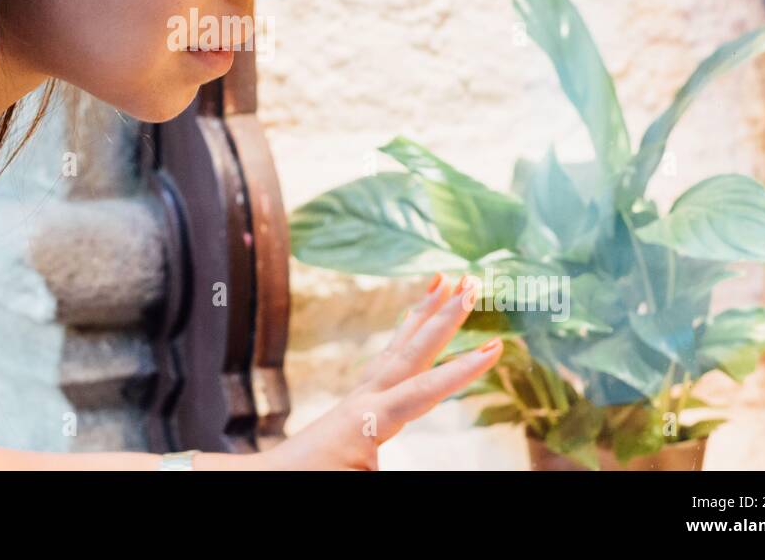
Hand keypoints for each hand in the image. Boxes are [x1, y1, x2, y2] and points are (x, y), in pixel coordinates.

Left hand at [256, 273, 501, 469]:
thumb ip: (396, 474)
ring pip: (398, 346)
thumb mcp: (362, 484)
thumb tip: (428, 464)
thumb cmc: (312, 483)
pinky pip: (387, 359)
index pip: (424, 390)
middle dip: (444, 317)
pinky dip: (405, 337)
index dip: (461, 372)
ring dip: (423, 314)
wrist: (268, 482)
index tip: (496, 347)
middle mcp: (365, 399)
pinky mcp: (356, 402)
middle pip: (412, 350)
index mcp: (369, 420)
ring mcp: (359, 396)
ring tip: (442, 280)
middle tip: (471, 282)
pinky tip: (412, 327)